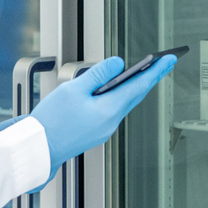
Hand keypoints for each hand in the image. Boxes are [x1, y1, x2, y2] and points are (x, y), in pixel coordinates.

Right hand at [30, 55, 175, 183]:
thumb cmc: (52, 121)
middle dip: (149, 77)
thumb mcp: (74, 89)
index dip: (157, 70)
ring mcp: (104, 129)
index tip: (170, 59)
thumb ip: (98, 74)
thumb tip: (117, 64)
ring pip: (123, 103)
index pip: (139, 86)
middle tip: (162, 63)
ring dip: (133, 87)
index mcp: (109, 110)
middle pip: (135, 95)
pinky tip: (115, 89)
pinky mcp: (95, 132)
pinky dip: (118, 97)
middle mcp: (111, 122)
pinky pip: (112, 110)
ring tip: (142, 73)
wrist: (38, 149)